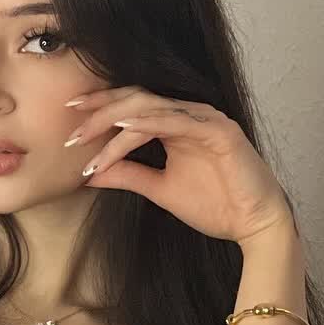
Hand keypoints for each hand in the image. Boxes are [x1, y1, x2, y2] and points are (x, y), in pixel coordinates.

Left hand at [63, 86, 294, 248]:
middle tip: (70, 127)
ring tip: (86, 134)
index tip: (69, 125)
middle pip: (136, 100)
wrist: (255, 225)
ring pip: (151, 107)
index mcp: (176, 124)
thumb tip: (89, 174)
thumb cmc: (216, 206)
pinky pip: (175, 121)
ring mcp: (205, 119)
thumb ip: (128, 176)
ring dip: (115, 120)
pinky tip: (121, 129)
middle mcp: (189, 114)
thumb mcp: (160, 190)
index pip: (132, 108)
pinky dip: (147, 124)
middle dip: (100, 111)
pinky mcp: (219, 130)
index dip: (100, 111)